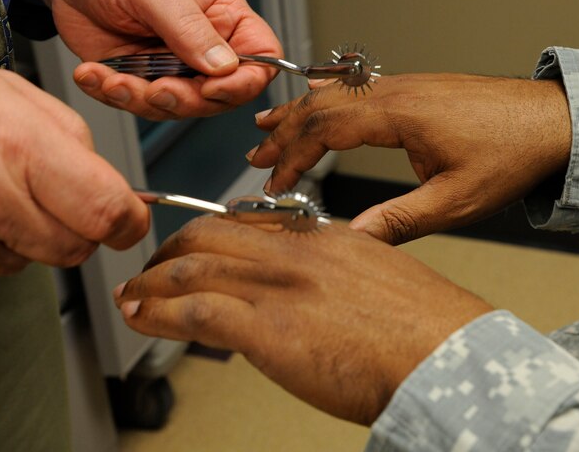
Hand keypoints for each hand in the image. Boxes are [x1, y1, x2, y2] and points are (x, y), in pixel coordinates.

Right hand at [0, 60, 149, 296]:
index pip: (106, 211)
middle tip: (47, 192)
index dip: (129, 222)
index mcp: (18, 148)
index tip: (130, 219)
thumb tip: (121, 194)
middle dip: (78, 226)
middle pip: (77, 248)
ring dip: (28, 234)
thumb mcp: (14, 94)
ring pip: (34, 260)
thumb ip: (76, 142)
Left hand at [25, 0, 281, 119]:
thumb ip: (188, 27)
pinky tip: (93, 75)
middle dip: (186, 99)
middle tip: (156, 89)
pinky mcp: (138, 76)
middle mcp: (202, 43)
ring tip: (113, 80)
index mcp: (222, 12)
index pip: (260, 54)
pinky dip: (113, 96)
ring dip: (143, 101)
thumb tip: (225, 66)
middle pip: (219, 93)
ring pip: (177, 105)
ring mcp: (171, 63)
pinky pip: (136, 102)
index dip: (246, 80)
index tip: (215, 87)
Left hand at [114, 216, 492, 424]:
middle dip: (169, 251)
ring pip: (192, 268)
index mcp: (324, 238)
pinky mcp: (268, 328)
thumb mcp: (382, 281)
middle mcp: (295, 253)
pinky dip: (156, 312)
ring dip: (152, 282)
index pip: (249, 223)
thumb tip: (317, 296)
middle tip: (151, 268)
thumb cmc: (426, 328)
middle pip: (209, 235)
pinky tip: (141, 317)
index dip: (210, 234)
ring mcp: (279, 287)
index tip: (194, 246)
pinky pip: (193, 309)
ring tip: (133, 294)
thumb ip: (339, 278)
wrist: (445, 355)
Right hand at [248, 74, 571, 243]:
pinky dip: (331, 99)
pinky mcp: (419, 87)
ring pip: (339, 92)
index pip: (327, 129)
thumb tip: (352, 239)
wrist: (555, 120)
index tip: (273, 180)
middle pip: (323, 105)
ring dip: (302, 111)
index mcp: (401, 115)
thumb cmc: (512, 155)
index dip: (293, 155)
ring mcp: (408, 84)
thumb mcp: (455, 201)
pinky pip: (361, 88)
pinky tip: (319, 100)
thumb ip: (398, 220)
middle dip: (286, 132)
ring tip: (269, 124)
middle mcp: (397, 91)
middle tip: (256, 154)